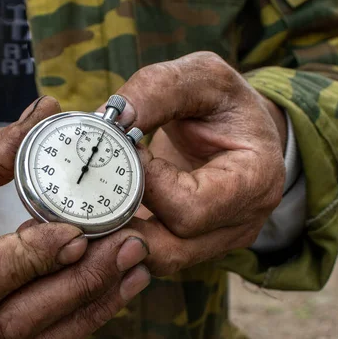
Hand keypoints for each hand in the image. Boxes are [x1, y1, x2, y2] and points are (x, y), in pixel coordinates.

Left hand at [101, 51, 286, 275]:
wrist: (236, 129)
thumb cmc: (224, 102)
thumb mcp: (201, 77)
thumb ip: (157, 91)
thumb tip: (108, 120)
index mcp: (254, 182)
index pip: (190, 208)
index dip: (145, 184)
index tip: (121, 150)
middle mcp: (240, 224)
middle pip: (172, 249)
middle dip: (121, 225)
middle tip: (83, 196)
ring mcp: (215, 242)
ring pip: (157, 262)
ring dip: (115, 242)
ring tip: (82, 210)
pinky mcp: (192, 247)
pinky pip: (152, 257)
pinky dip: (120, 245)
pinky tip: (95, 220)